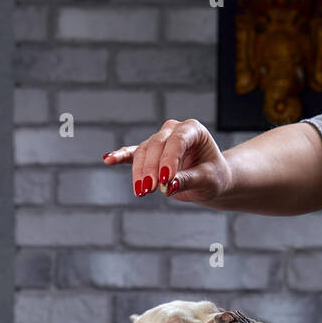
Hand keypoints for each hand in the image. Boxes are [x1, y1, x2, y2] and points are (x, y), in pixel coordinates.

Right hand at [102, 118, 232, 204]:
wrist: (210, 179)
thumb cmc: (213, 176)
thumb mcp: (207, 180)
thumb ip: (189, 180)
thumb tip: (169, 185)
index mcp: (192, 130)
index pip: (177, 141)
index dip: (169, 160)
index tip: (165, 180)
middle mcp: (174, 130)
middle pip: (156, 145)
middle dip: (151, 168)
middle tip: (149, 190)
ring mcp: (160, 139)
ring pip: (143, 152)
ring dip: (140, 172)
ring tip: (141, 192)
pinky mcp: (150, 153)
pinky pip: (133, 154)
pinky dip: (121, 156)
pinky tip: (108, 160)